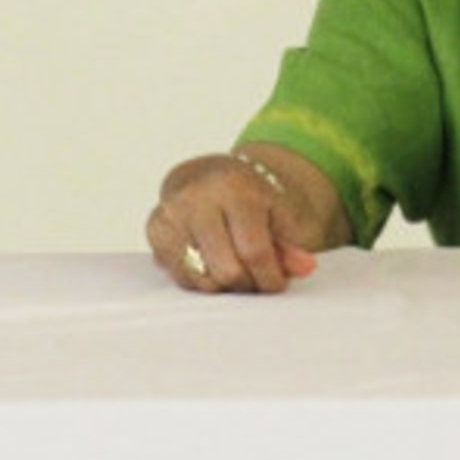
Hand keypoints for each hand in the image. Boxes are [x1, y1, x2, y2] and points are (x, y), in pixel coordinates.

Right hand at [145, 149, 329, 293]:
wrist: (208, 174)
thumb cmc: (248, 195)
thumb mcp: (278, 210)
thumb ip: (290, 242)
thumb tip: (304, 267)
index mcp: (232, 185)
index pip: (253, 250)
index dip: (270, 277)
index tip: (275, 283)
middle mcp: (195, 196)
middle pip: (226, 270)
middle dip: (247, 284)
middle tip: (255, 278)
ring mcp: (170, 213)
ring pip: (202, 279)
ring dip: (223, 285)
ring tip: (234, 267)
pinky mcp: (155, 229)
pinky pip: (182, 277)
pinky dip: (201, 280)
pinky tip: (211, 262)